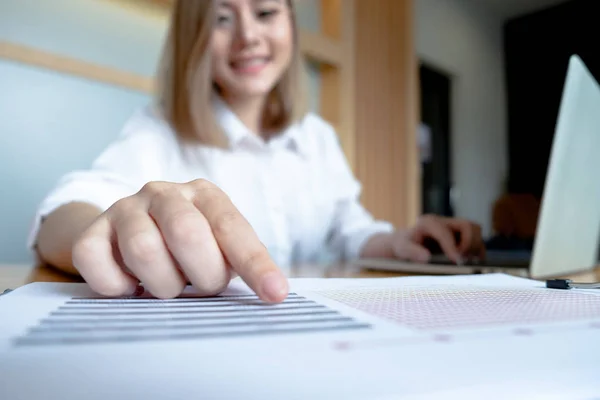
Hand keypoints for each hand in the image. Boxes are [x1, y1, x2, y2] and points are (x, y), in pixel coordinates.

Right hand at [71, 180, 288, 301]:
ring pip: (143, 250)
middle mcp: (164, 193)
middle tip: (202, 286)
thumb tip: (274, 292)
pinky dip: (117, 286)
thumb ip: (240, 262)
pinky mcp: (91, 231)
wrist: (129, 230)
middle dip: (202, 274)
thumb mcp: (219, 247)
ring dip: (162, 284)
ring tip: (168, 285)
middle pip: (186, 233)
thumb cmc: (188, 247)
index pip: (233, 228)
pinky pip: (97, 263)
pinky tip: (131, 284)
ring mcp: (124, 209)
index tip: (274, 294)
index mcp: (205, 195)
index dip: (255, 264)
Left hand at [389, 214, 484, 263]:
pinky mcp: (460, 235)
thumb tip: (426, 257)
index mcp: (428, 222)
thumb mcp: (401, 248)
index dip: (452, 246)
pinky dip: (477, 249)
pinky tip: (471, 260)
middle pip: (468, 226)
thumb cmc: (403, 245)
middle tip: (460, 260)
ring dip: (474, 246)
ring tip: (464, 260)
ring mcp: (453, 227)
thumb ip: (412, 252)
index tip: (457, 261)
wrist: (405, 242)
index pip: (445, 232)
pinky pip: (476, 239)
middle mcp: (444, 222)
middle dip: (468, 244)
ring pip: (475, 230)